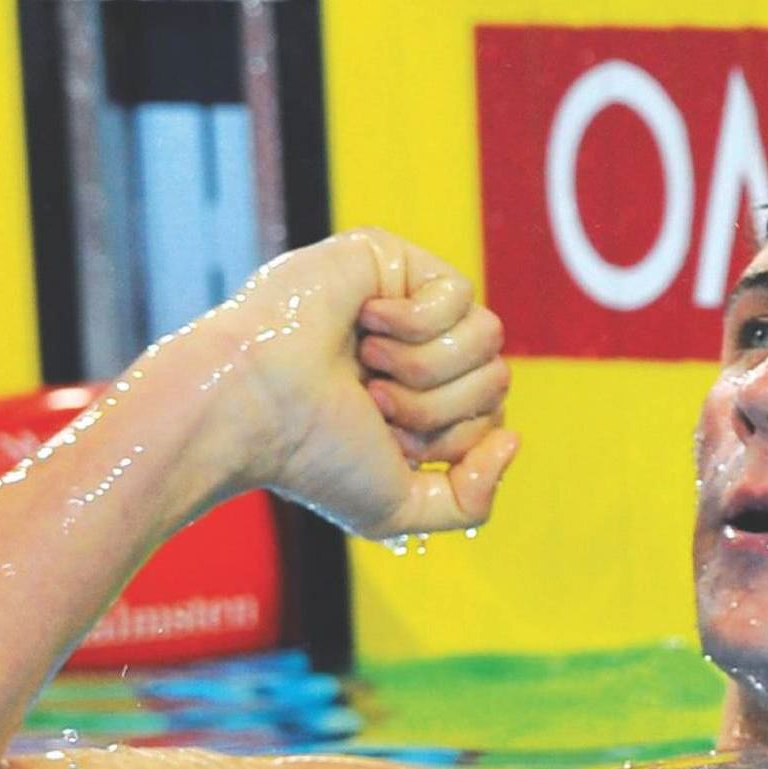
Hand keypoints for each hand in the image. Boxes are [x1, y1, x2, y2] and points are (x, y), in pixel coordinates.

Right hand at [161, 229, 518, 537]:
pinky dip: (411, 323)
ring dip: (424, 367)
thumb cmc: (312, 457)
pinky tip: (363, 322)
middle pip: (497, 378)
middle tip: (371, 401)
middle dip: (436, 406)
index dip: (452, 439)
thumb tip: (513, 440)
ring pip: (487, 336)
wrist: (254, 405)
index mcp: (420, 404)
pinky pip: (459, 294)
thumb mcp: (399, 508)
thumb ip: (470, 503)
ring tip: (367, 367)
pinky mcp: (393, 260)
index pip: (492, 417)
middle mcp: (418, 354)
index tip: (386, 441)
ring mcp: (407, 304)